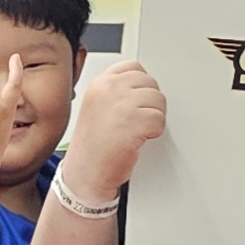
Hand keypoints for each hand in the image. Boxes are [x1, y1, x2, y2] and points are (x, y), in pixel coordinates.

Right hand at [62, 58, 165, 201]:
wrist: (85, 176)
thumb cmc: (92, 148)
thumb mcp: (96, 108)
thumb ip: (116, 92)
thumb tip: (141, 87)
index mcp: (100, 84)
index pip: (134, 68)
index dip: (141, 88)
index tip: (135, 104)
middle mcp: (110, 89)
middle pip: (150, 83)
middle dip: (149, 103)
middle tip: (136, 123)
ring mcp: (122, 104)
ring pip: (158, 100)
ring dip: (153, 118)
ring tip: (135, 132)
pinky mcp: (134, 122)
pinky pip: (159, 119)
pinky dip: (154, 132)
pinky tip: (138, 140)